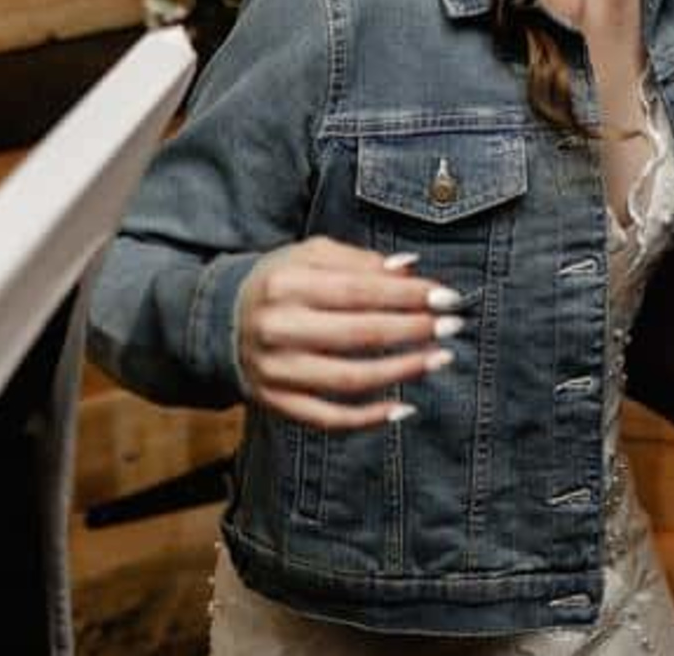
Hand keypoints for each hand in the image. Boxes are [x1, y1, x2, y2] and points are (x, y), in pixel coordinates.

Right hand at [235, 237, 463, 429]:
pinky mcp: (275, 402)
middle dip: (414, 330)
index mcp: (287, 284)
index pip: (360, 291)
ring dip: (402, 371)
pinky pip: (327, 418)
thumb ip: (359, 260)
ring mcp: (276, 370)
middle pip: (360, 334)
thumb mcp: (310, 256)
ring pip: (349, 378)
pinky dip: (368, 419)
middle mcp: (278, 328)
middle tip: (453, 326)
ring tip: (440, 359)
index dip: (408, 295)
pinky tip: (403, 408)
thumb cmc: (281, 282)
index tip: (447, 296)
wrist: (220, 321)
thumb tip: (410, 268)